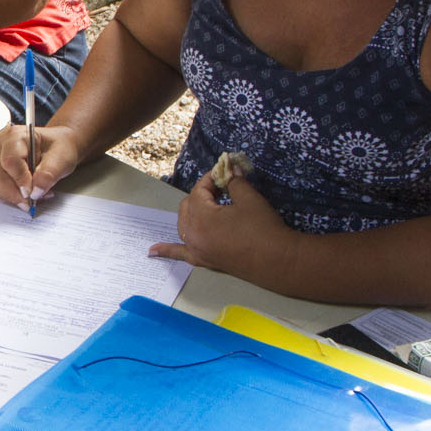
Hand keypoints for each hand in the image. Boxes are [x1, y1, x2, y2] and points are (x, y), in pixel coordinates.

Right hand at [0, 120, 86, 210]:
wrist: (55, 147)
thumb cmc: (58, 147)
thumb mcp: (62, 158)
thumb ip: (49, 174)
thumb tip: (36, 191)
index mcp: (16, 135)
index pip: (10, 160)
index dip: (20, 180)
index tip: (31, 193)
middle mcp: (0, 144)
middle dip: (14, 193)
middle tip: (30, 203)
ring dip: (11, 196)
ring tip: (31, 198)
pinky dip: (9, 196)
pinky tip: (24, 195)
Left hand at [150, 170, 295, 277]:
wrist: (277, 260)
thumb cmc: (263, 228)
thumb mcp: (249, 198)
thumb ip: (234, 182)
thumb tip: (230, 169)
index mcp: (201, 216)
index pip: (198, 190)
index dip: (212, 179)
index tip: (225, 172)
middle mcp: (193, 234)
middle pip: (188, 207)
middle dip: (202, 195)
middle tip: (223, 189)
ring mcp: (197, 249)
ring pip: (183, 226)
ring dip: (191, 213)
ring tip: (205, 206)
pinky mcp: (204, 261)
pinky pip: (180, 254)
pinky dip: (167, 250)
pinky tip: (152, 251)